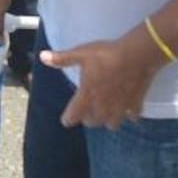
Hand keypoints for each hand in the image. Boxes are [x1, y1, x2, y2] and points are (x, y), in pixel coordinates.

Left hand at [42, 29, 165, 129]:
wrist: (136, 56)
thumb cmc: (105, 55)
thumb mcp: (80, 53)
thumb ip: (62, 59)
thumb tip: (42, 57)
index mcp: (87, 95)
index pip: (73, 115)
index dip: (68, 119)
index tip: (66, 120)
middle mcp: (103, 106)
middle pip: (93, 122)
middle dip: (88, 118)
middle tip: (86, 110)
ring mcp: (120, 108)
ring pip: (112, 124)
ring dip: (107, 120)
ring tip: (106, 111)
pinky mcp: (135, 105)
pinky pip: (132, 117)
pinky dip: (128, 114)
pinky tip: (127, 107)